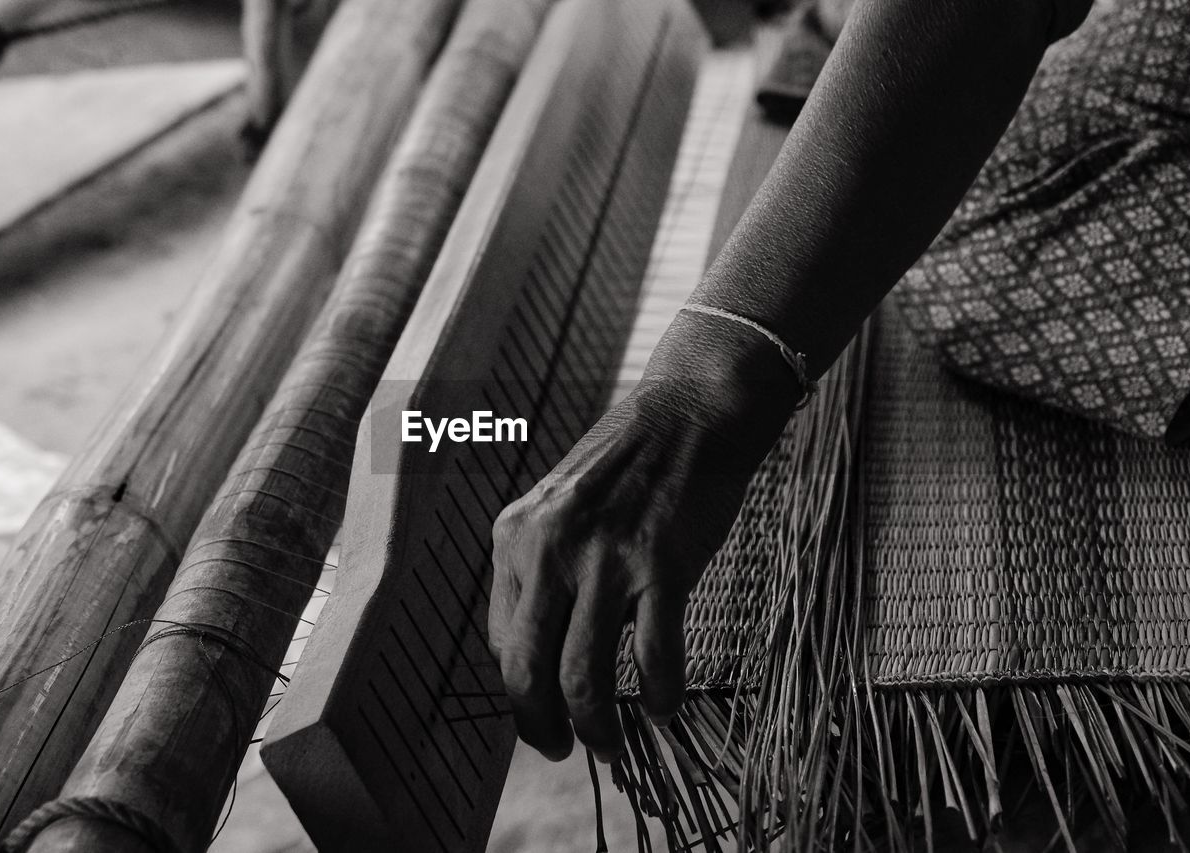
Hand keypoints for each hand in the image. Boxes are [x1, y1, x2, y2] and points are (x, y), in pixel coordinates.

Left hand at [488, 313, 798, 762]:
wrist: (690, 414)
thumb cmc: (629, 465)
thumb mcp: (559, 509)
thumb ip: (543, 568)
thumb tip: (542, 652)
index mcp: (515, 536)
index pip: (499, 642)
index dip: (519, 691)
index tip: (542, 712)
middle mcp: (550, 550)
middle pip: (527, 671)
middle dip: (540, 728)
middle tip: (560, 750)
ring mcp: (606, 560)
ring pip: (583, 679)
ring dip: (597, 729)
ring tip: (611, 747)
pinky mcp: (661, 568)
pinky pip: (653, 659)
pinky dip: (657, 697)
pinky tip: (662, 707)